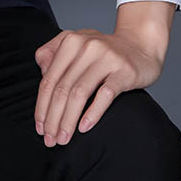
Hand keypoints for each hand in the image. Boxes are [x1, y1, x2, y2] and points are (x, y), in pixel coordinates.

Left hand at [33, 26, 164, 147]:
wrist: (141, 45)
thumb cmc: (102, 52)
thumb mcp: (76, 45)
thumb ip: (53, 54)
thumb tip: (42, 72)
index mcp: (70, 41)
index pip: (49, 79)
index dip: (41, 106)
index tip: (39, 128)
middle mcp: (87, 47)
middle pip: (62, 88)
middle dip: (53, 118)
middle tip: (50, 139)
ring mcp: (107, 58)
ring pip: (80, 93)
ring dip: (68, 120)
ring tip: (63, 138)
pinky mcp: (125, 71)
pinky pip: (105, 94)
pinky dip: (92, 112)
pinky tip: (84, 128)